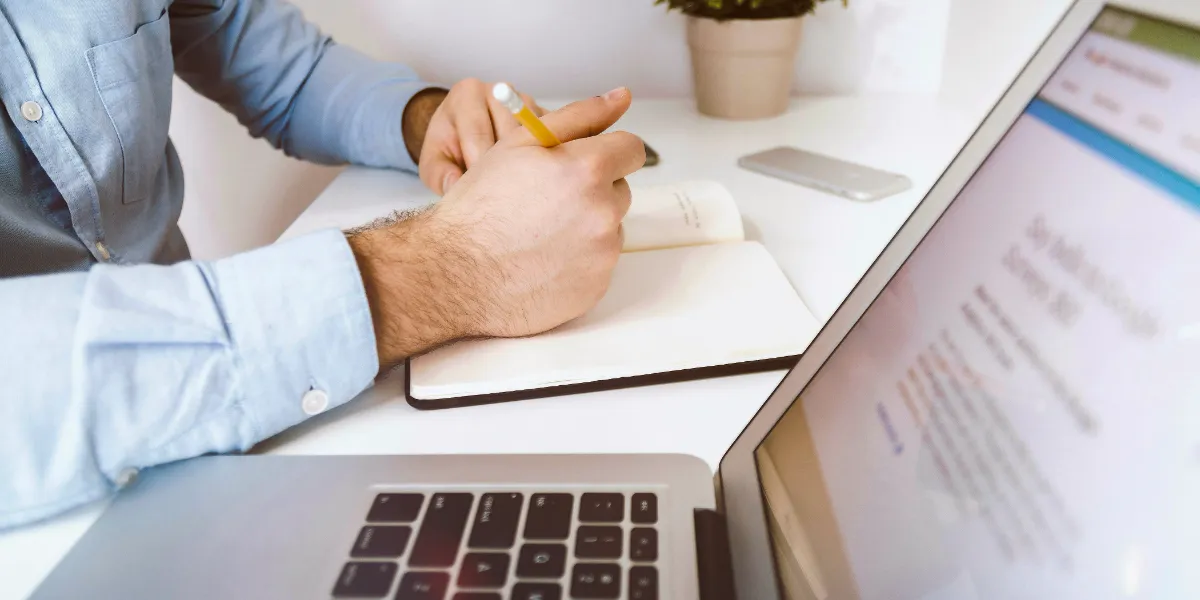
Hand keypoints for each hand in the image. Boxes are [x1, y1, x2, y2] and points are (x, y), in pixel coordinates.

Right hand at [351, 88, 643, 367]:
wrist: (455, 273)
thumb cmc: (481, 205)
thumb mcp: (520, 143)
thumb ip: (579, 116)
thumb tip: (622, 96)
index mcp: (588, 169)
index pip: (631, 149)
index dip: (606, 152)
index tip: (586, 162)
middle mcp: (603, 211)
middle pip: (620, 190)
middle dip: (592, 190)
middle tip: (547, 200)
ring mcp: (602, 254)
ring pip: (610, 228)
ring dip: (587, 225)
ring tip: (540, 232)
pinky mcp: (597, 286)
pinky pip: (600, 263)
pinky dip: (579, 260)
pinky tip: (542, 259)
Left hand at [406, 78, 544, 195]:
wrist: (465, 136)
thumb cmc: (449, 150)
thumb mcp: (434, 164)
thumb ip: (440, 175)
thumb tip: (455, 187)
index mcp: (466, 94)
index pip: (478, 131)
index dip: (479, 166)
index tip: (479, 192)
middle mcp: (499, 90)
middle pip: (510, 134)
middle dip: (504, 167)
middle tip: (499, 194)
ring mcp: (526, 101)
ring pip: (534, 137)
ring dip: (527, 164)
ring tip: (515, 187)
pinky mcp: (546, 115)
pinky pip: (552, 139)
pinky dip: (544, 159)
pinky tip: (532, 178)